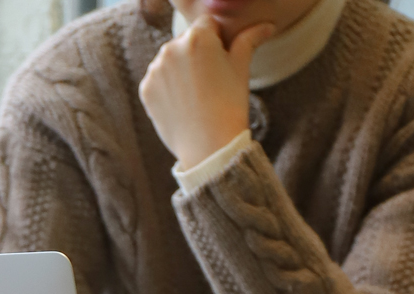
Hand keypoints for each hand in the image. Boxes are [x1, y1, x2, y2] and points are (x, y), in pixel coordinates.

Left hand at [139, 16, 275, 170]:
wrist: (209, 148)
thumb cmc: (229, 106)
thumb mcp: (241, 69)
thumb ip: (249, 40)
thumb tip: (267, 26)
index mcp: (198, 36)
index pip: (207, 25)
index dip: (217, 42)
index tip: (220, 64)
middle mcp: (171, 47)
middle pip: (186, 41)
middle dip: (196, 55)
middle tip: (208, 83)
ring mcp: (155, 69)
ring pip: (170, 60)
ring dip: (180, 70)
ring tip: (195, 95)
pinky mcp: (145, 89)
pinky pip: (158, 80)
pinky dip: (167, 89)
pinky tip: (181, 103)